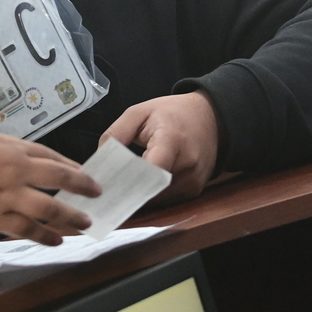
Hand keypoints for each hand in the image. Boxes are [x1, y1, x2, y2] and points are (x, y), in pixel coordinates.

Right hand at [0, 133, 98, 245]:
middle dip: (82, 187)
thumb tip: (20, 153)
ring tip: (85, 223)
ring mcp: (7, 195)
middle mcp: (15, 170)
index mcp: (11, 148)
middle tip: (97, 194)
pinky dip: (44, 236)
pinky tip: (56, 241)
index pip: (50, 155)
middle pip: (59, 178)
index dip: (70, 166)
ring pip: (49, 208)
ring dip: (70, 216)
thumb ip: (2, 145)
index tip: (83, 173)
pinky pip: (26, 229)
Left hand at [101, 91, 219, 204]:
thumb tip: (100, 159)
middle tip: (106, 191)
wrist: (211, 118)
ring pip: (157, 198)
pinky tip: (140, 188)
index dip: (129, 180)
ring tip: (121, 189)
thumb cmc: (172, 113)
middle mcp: (187, 163)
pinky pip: (167, 199)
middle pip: (151, 188)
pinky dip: (152, 196)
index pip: (153, 168)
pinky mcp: (195, 190)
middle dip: (128, 191)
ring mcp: (194, 180)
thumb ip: (116, 133)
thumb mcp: (140, 112)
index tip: (108, 184)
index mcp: (172, 139)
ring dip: (139, 195)